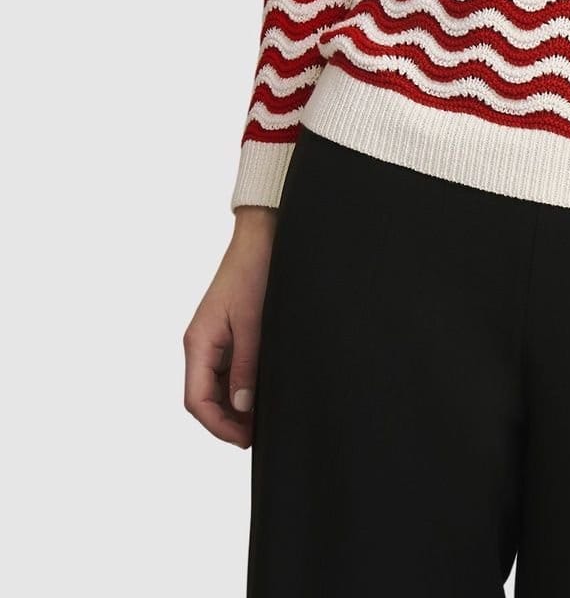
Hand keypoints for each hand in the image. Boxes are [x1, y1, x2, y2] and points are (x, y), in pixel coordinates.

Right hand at [182, 208, 276, 448]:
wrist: (262, 239)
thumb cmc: (254, 274)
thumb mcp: (253, 324)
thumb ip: (246, 367)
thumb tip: (241, 408)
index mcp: (198, 343)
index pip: (196, 400)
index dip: (218, 426)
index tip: (244, 440)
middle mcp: (201, 344)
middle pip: (205, 398)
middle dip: (228, 421)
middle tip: (258, 434)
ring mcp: (214, 340)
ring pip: (217, 386)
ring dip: (235, 406)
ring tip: (263, 417)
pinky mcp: (228, 334)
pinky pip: (228, 370)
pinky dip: (241, 386)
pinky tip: (261, 392)